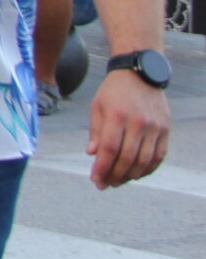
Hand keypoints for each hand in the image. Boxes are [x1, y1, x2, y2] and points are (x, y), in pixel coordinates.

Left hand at [88, 69, 172, 188]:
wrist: (140, 74)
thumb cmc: (114, 91)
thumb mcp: (98, 106)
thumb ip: (96, 131)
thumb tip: (92, 154)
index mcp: (117, 116)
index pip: (110, 149)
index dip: (102, 168)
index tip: (94, 180)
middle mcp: (138, 122)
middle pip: (127, 158)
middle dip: (114, 175)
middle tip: (104, 185)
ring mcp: (155, 127)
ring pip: (144, 160)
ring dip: (130, 176)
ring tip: (117, 181)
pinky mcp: (166, 129)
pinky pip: (159, 156)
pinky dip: (148, 169)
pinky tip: (136, 174)